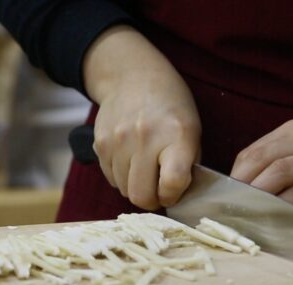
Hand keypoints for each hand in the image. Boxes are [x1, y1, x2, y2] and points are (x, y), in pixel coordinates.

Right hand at [84, 26, 200, 209]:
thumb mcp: (192, 129)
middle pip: (141, 196)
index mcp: (176, 135)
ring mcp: (119, 141)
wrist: (132, 76)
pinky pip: (111, 178)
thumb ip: (188, 164)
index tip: (174, 191)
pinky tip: (130, 160)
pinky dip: (122, 177)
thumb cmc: (170, 105)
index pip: (173, 183)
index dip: (173, 195)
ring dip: (136, 187)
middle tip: (158, 190)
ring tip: (144, 169)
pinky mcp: (100, 144)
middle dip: (152, 200)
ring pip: (124, 190)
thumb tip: (179, 197)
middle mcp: (145, 138)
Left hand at [230, 120, 292, 219]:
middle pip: (261, 160)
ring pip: (278, 174)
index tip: (226, 195)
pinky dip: (281, 207)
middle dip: (240, 186)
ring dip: (256, 196)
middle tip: (229, 208)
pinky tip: (273, 218)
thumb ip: (284, 160)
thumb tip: (245, 188)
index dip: (235, 174)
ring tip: (245, 213)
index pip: (254, 150)